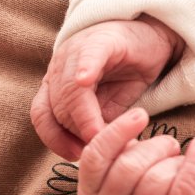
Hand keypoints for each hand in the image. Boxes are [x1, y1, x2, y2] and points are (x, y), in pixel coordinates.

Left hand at [31, 16, 183, 160]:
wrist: (152, 38)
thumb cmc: (127, 73)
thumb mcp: (109, 106)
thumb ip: (95, 124)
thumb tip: (91, 153)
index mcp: (55, 83)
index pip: (42, 114)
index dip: (54, 138)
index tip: (74, 156)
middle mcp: (60, 66)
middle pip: (57, 106)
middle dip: (76, 132)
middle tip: (101, 148)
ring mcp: (77, 50)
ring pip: (70, 89)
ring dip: (86, 116)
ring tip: (105, 133)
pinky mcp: (101, 40)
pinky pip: (88, 56)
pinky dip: (84, 68)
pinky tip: (87, 81)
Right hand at [77, 107, 194, 194]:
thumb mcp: (120, 178)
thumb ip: (117, 153)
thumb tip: (130, 121)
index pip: (95, 157)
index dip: (117, 132)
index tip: (140, 114)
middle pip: (129, 166)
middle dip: (154, 147)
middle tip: (169, 145)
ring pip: (156, 179)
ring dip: (174, 161)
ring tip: (178, 161)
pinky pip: (183, 190)